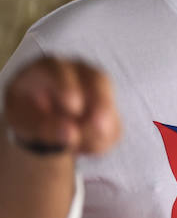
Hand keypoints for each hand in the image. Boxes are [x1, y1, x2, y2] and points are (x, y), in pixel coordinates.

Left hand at [4, 57, 119, 154]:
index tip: (74, 108)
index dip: (68, 87)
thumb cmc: (26, 113)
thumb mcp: (22, 121)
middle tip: (100, 128)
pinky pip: (114, 126)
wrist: (39, 120)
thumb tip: (71, 134)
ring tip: (79, 149)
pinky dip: (103, 141)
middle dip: (102, 104)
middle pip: (98, 80)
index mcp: (48, 68)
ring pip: (110, 105)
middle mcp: (78, 72)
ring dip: (100, 130)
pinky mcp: (108, 108)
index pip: (60, 70)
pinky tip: (84, 149)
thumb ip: (42, 127)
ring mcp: (97, 88)